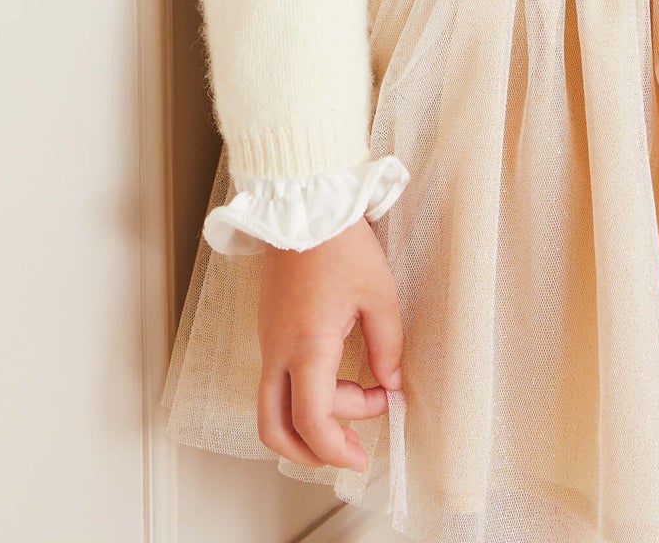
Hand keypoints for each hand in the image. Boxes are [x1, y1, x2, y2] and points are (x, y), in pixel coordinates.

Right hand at [255, 213, 404, 471]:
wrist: (304, 204)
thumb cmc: (340, 243)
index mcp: (306, 347)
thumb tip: (390, 383)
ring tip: (361, 398)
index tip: (364, 455)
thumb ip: (387, 345)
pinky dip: (306, 392)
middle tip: (351, 449)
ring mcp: (268, 340)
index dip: (337, 448)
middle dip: (310, 451)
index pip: (311, 421)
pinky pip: (277, 378)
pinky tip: (341, 377)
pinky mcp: (269, 329)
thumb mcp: (379, 293)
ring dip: (313, 418)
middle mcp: (277, 351)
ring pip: (274, 404)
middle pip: (273, 428)